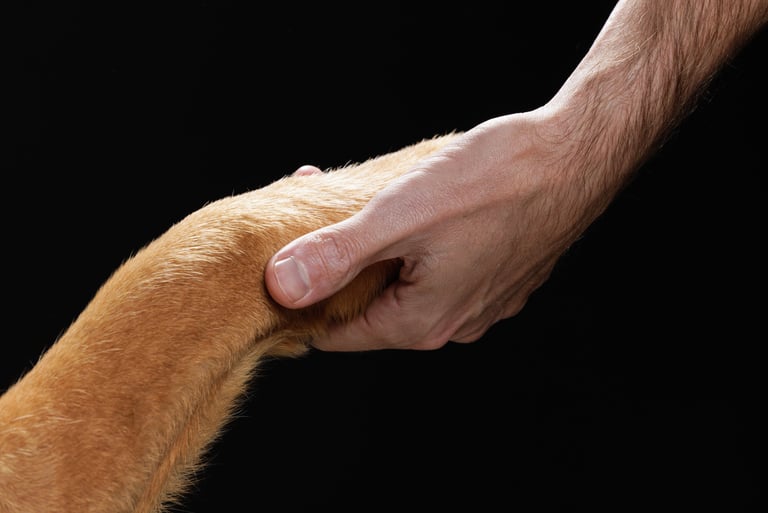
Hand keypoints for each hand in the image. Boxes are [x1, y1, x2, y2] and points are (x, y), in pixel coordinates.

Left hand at [265, 109, 612, 350]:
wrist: (575, 156)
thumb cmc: (497, 182)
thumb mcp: (399, 215)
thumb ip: (336, 255)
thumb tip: (280, 288)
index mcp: (421, 322)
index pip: (335, 335)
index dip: (301, 299)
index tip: (285, 259)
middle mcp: (452, 324)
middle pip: (369, 307)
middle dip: (337, 263)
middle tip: (319, 209)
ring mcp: (480, 302)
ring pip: (404, 285)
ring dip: (376, 249)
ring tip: (361, 200)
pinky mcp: (498, 276)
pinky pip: (438, 271)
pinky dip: (414, 245)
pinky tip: (413, 206)